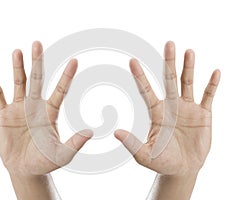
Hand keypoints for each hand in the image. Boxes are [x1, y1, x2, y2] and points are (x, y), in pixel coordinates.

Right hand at [0, 41, 91, 176]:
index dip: (67, 76)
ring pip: (19, 83)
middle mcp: (34, 106)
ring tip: (18, 51)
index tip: (75, 60)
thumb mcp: (61, 154)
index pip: (60, 90)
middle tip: (38, 43)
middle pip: (37, 79)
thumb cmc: (44, 161)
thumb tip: (90, 132)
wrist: (23, 169)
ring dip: (17, 67)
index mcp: (50, 112)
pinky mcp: (3, 114)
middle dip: (37, 62)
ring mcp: (18, 108)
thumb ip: (74, 144)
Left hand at [115, 41, 220, 175]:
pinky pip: (208, 96)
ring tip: (189, 51)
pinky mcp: (203, 114)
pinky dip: (212, 85)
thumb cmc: (161, 162)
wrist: (183, 169)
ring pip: (187, 83)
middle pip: (169, 80)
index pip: (146, 90)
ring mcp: (188, 108)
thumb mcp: (144, 155)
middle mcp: (171, 106)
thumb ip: (132, 143)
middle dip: (169, 62)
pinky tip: (215, 72)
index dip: (140, 76)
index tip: (132, 61)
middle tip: (168, 44)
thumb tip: (115, 132)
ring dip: (189, 68)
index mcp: (157, 112)